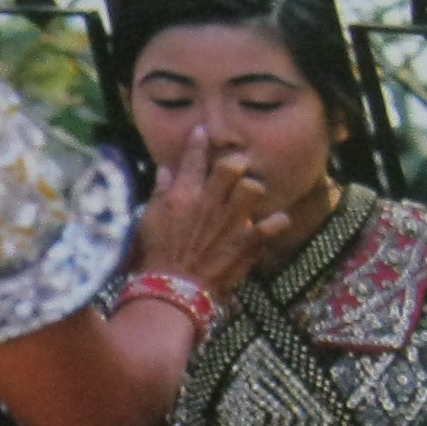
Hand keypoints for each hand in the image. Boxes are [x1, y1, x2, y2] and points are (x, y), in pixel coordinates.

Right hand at [129, 121, 298, 295]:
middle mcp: (208, 203)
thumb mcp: (147, 222)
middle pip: (231, 166)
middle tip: (236, 167)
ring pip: (252, 189)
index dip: (199, 141)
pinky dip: (277, 222)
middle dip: (236, 162)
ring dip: (253, 190)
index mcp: (182, 196)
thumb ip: (159, 194)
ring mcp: (229, 222)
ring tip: (251, 196)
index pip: (193, 158)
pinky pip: (271, 225)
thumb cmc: (154, 258)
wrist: (169, 293)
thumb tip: (166, 170)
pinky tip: (278, 220)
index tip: (204, 132)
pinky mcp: (245, 243)